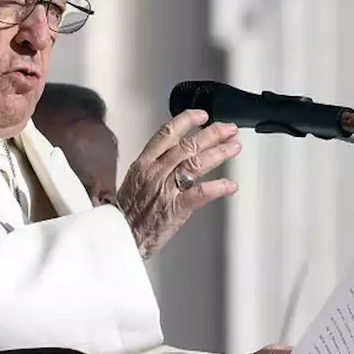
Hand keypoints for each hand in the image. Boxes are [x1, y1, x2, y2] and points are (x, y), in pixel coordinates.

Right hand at [115, 109, 241, 259]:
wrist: (119, 237)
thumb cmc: (126, 212)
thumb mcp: (135, 180)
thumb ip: (154, 165)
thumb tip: (175, 153)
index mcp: (144, 163)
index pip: (166, 134)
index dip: (186, 121)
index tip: (202, 115)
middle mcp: (156, 172)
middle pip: (187, 145)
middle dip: (212, 134)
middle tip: (229, 129)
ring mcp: (166, 189)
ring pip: (196, 164)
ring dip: (219, 153)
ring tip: (234, 147)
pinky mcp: (175, 209)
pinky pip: (200, 194)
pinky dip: (218, 188)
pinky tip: (231, 185)